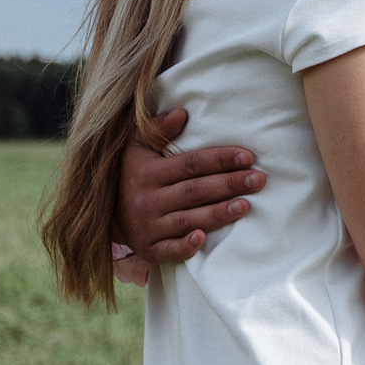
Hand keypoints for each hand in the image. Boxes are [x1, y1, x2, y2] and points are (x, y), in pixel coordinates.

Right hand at [113, 109, 265, 280]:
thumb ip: (157, 128)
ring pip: (188, 219)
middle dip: (229, 184)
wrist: (106, 214)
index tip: (248, 157)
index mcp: (147, 172)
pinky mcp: (148, 249)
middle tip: (258, 180)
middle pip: (195, 191)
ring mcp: (147, 227)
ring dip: (217, 214)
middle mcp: (147, 200)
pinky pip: (168, 250)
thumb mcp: (136, 146)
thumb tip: (182, 113)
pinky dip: (184, 247)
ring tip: (245, 205)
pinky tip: (202, 240)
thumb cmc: (131, 174)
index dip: (220, 160)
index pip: (191, 164)